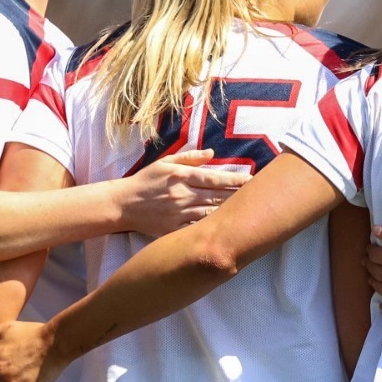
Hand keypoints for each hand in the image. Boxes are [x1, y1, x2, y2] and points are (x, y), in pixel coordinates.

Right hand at [116, 149, 248, 236]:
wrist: (122, 205)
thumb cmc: (145, 181)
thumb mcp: (164, 162)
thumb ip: (189, 157)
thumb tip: (212, 153)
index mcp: (180, 176)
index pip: (214, 178)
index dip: (236, 180)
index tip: (253, 180)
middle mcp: (181, 194)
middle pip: (217, 196)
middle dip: (239, 195)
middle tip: (259, 195)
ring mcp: (178, 213)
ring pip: (211, 213)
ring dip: (230, 211)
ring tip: (248, 210)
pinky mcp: (174, 228)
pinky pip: (198, 228)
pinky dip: (213, 226)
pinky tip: (227, 226)